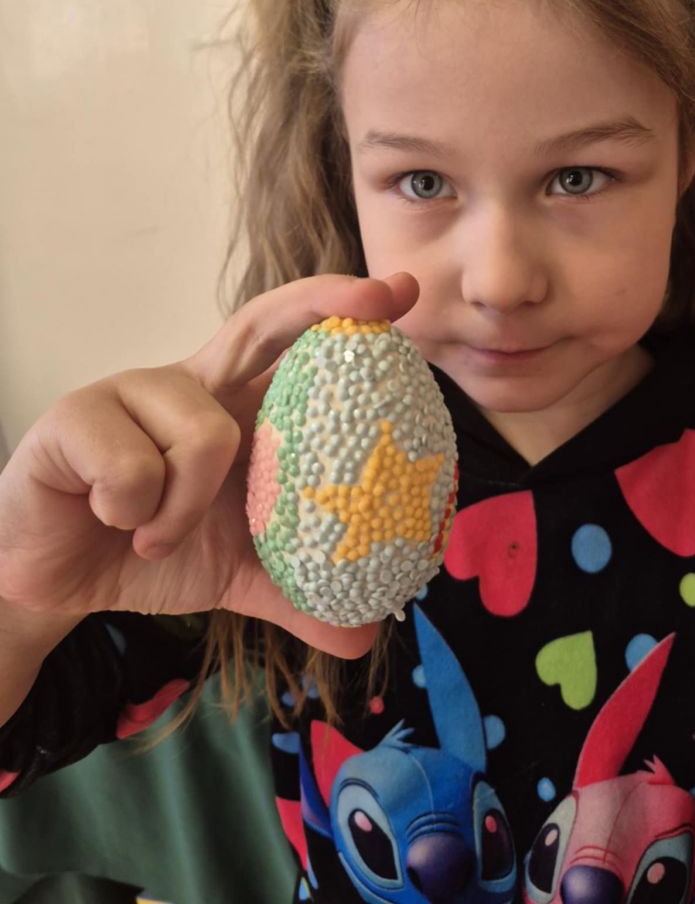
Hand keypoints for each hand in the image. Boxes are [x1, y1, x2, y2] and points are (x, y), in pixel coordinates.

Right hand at [0, 273, 418, 658]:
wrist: (55, 584)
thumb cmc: (149, 550)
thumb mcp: (234, 575)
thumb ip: (295, 594)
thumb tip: (367, 633)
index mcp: (234, 409)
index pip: (294, 345)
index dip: (345, 314)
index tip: (405, 294)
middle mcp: (191, 384)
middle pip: (262, 322)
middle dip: (326, 303)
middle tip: (380, 302)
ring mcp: (132, 391)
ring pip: (206, 434)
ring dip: (189, 511)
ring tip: (156, 536)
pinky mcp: (75, 416)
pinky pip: (135, 469)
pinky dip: (135, 516)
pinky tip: (111, 521)